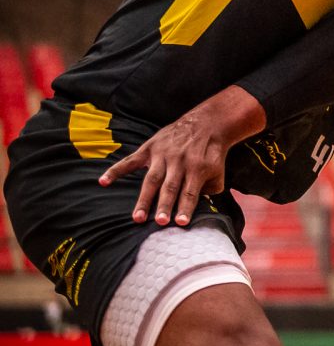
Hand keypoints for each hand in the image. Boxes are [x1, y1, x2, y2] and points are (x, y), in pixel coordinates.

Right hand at [98, 87, 265, 225]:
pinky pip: (130, 161)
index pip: (190, 192)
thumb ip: (210, 189)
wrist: (207, 123)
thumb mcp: (218, 170)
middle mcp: (179, 161)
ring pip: (152, 179)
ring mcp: (163, 154)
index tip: (181, 223)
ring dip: (145, 199)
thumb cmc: (212, 153)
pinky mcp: (150, 148)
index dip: (186, 207)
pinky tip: (103, 182)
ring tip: (138, 218)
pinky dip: (116, 170)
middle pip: (170, 187)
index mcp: (198, 167)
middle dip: (164, 205)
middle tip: (159, 223)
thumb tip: (198, 207)